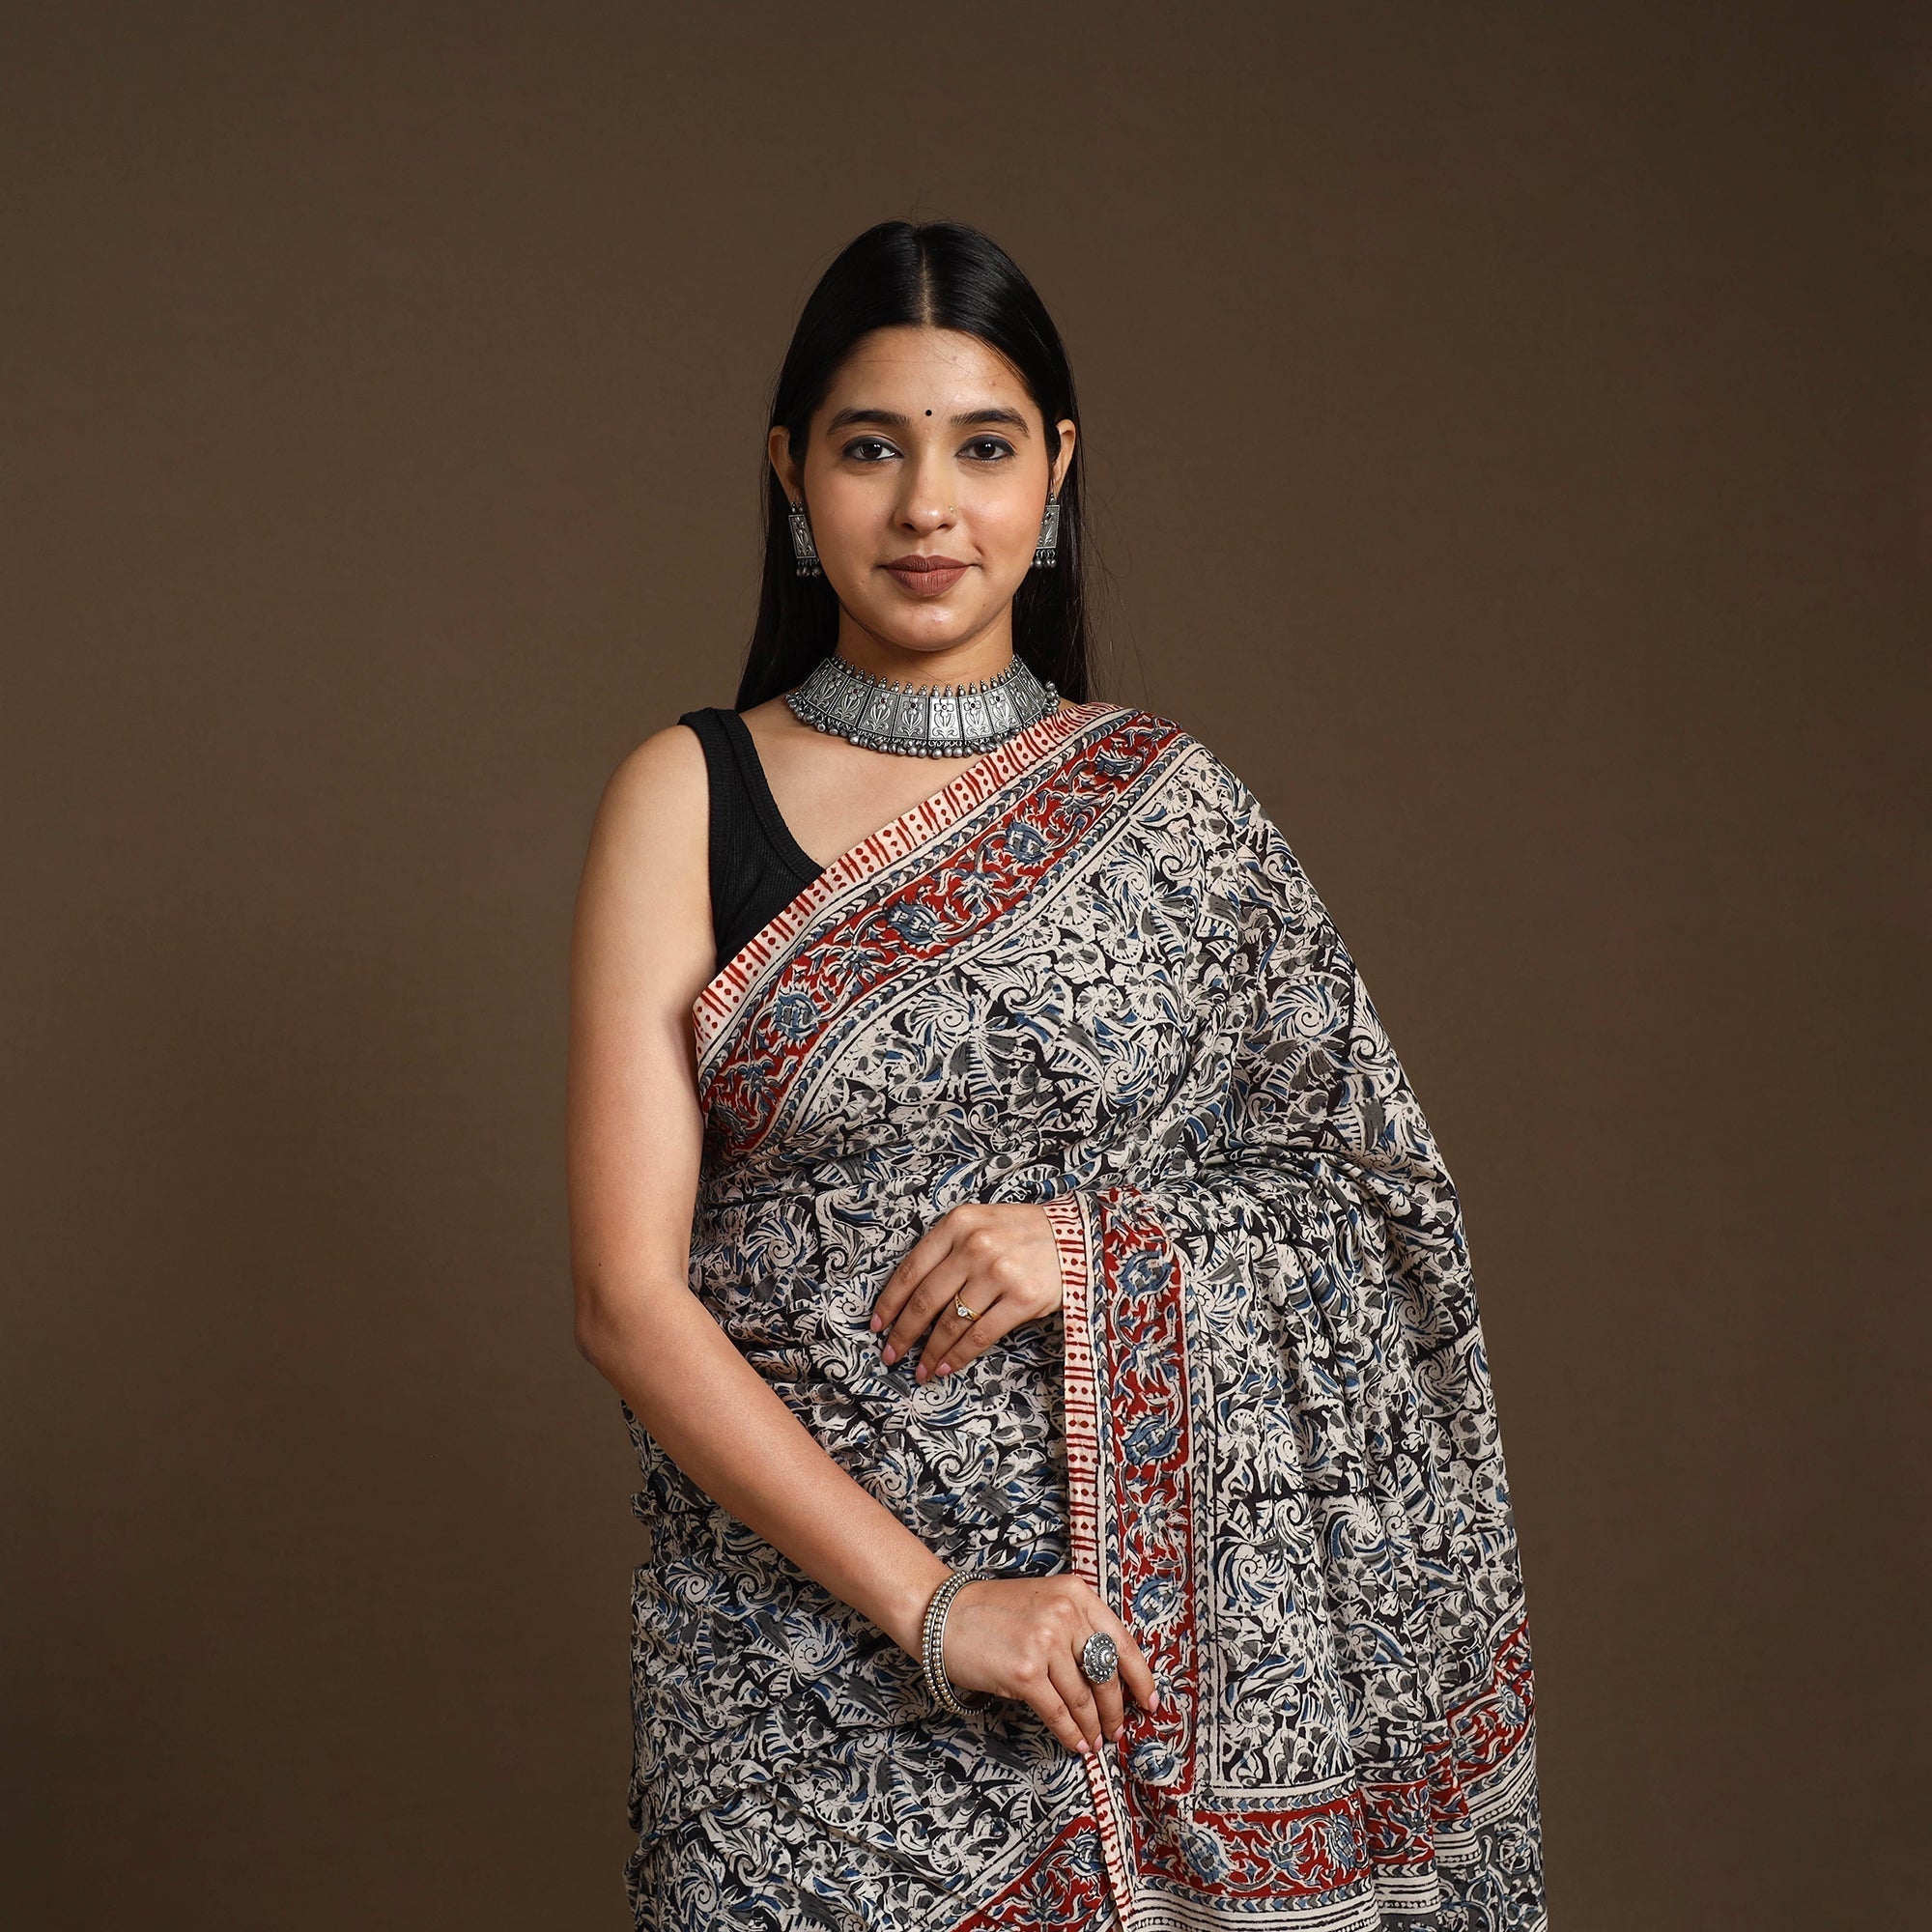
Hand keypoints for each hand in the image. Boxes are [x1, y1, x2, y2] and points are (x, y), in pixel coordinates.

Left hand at [871, 1202, 1061, 1381]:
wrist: (1079, 1236)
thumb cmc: (1024, 1234)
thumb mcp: (981, 1223)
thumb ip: (948, 1249)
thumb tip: (910, 1296)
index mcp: (958, 1223)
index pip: (911, 1269)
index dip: (890, 1302)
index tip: (877, 1324)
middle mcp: (975, 1245)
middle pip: (925, 1300)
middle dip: (903, 1334)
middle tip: (890, 1355)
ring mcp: (999, 1272)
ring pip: (951, 1322)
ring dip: (930, 1352)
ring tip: (921, 1370)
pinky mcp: (1022, 1299)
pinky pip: (980, 1335)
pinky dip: (958, 1356)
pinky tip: (946, 1367)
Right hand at [939, 1572, 1158, 1755]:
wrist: (944, 1614)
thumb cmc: (993, 1611)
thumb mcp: (1044, 1602)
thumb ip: (1077, 1628)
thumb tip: (1108, 1678)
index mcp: (1077, 1594)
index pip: (1122, 1642)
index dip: (1140, 1679)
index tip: (1150, 1702)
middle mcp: (1066, 1614)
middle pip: (1106, 1674)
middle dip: (1115, 1710)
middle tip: (1117, 1731)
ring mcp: (1045, 1643)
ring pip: (1083, 1699)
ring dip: (1092, 1727)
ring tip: (1095, 1741)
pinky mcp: (1025, 1673)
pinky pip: (1058, 1713)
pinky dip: (1069, 1733)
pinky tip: (1075, 1743)